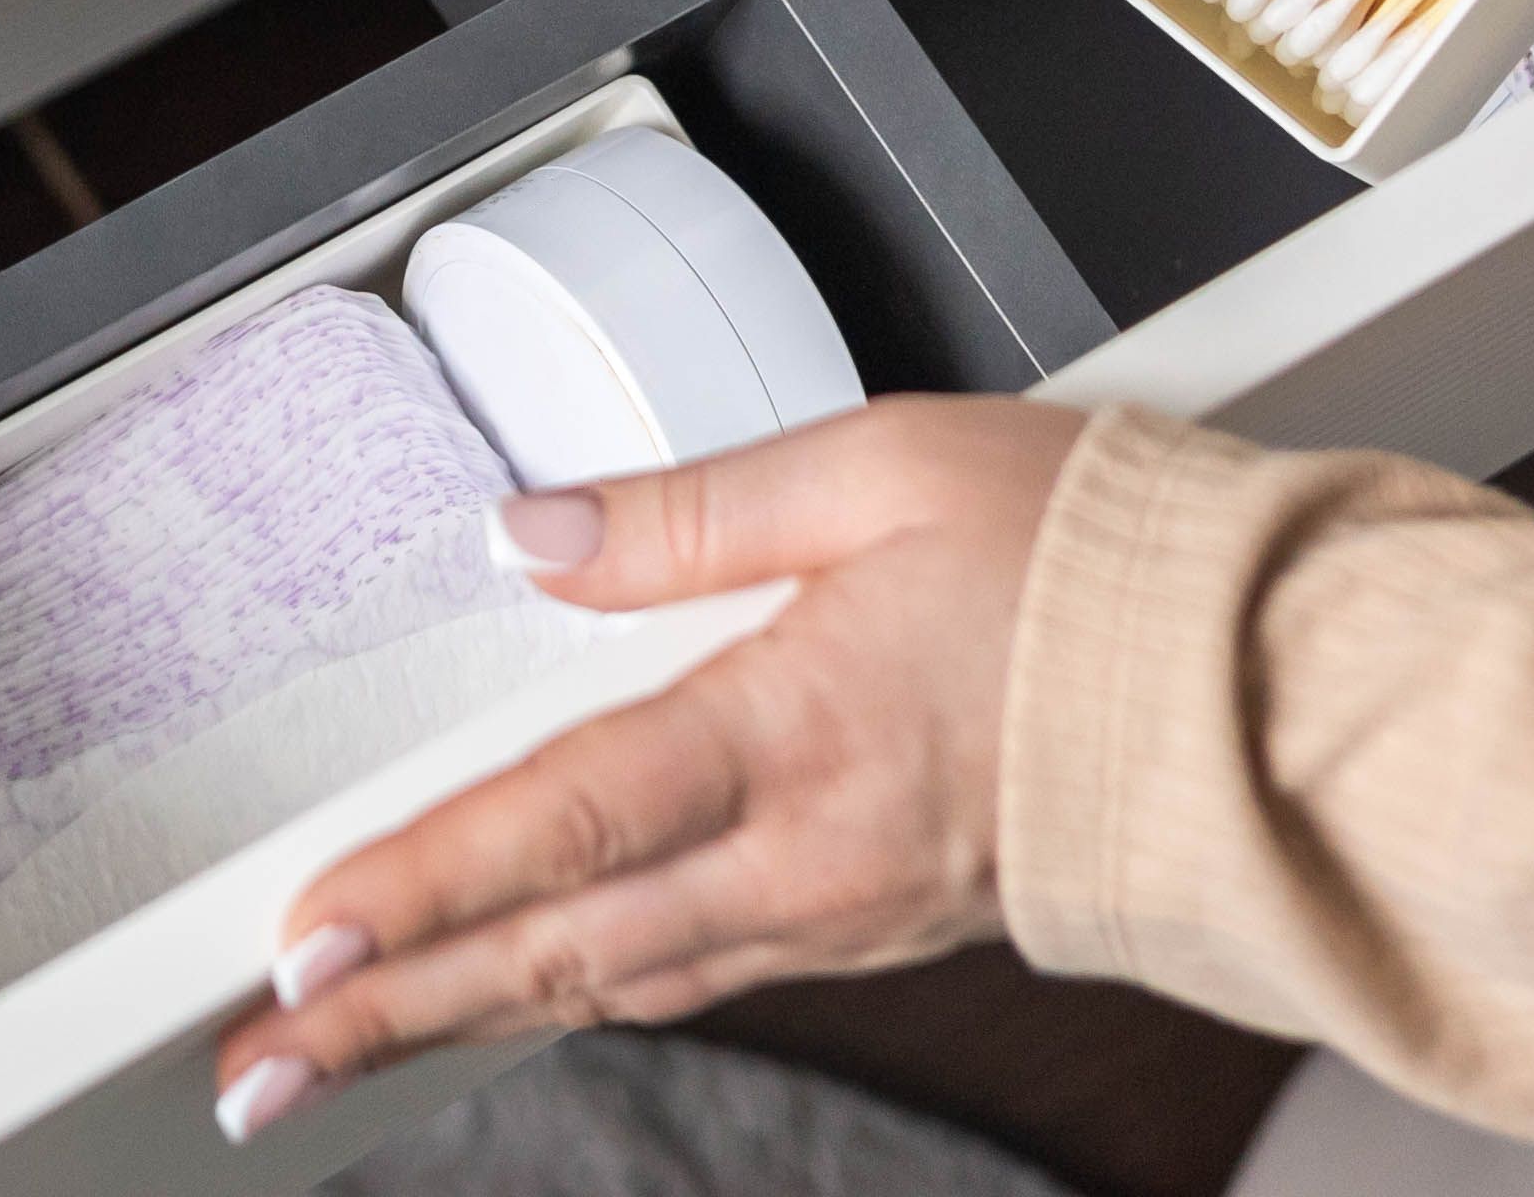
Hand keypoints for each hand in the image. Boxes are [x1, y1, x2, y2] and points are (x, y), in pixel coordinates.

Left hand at [207, 400, 1082, 1144]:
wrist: (1272, 698)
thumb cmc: (1099, 572)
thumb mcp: (885, 469)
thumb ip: (690, 510)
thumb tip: (533, 533)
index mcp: (796, 731)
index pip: (564, 823)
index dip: (422, 889)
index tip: (306, 944)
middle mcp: (809, 854)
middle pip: (557, 949)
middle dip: (396, 1010)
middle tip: (262, 1063)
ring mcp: (846, 910)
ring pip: (619, 979)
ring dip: (475, 1013)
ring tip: (350, 1047)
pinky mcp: (881, 925)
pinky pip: (703, 974)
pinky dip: (592, 989)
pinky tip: (533, 988)